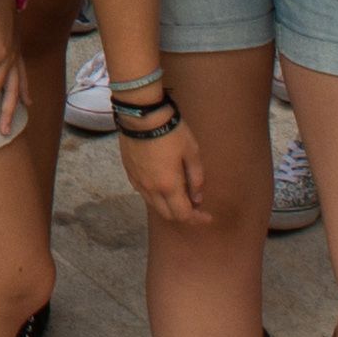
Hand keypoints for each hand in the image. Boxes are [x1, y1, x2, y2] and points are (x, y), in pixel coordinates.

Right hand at [110, 102, 217, 238]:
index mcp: (169, 186)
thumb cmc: (171, 132)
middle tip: (195, 207)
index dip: (197, 219)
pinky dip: (156, 196)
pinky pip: (144, 193)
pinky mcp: (130, 173)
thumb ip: (196, 178)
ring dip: (169, 206)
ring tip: (180, 195)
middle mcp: (151, 190)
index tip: (208, 217)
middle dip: (183, 215)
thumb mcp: (192, 152)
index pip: (183, 214)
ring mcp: (138, 182)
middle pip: (167, 215)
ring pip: (154, 205)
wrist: (142, 117)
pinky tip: (163, 185)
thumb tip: (197, 198)